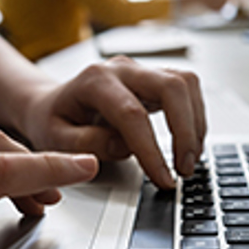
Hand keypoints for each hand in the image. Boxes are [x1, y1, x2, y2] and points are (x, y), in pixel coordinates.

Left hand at [21, 56, 205, 188]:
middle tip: (184, 169)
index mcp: (94, 81)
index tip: (163, 179)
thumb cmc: (53, 122)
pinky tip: (188, 145)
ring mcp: (141, 71)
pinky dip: (194, 119)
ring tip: (188, 161)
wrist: (53, 104)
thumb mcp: (55, 140)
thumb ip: (86, 144)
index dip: (152, 150)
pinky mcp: (155, 79)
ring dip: (195, 124)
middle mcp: (121, 69)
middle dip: (185, 131)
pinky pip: (187, 90)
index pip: (132, 114)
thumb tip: (124, 147)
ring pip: (185, 84)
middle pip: (171, 87)